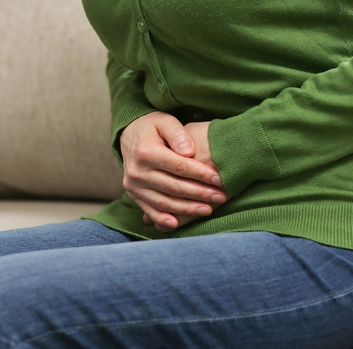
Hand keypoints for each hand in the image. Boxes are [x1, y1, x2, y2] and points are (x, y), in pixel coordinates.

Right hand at [120, 112, 226, 231]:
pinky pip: (149, 210)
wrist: (130, 135)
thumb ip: (178, 134)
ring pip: (164, 202)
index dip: (200, 174)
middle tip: (221, 197)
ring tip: (208, 209)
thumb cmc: (154, 127)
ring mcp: (133, 186)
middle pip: (173, 187)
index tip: (219, 179)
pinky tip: (177, 224)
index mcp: (145, 152)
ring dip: (187, 209)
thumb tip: (189, 151)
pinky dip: (163, 219)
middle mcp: (137, 171)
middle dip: (199, 193)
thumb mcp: (165, 121)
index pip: (178, 166)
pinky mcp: (134, 195)